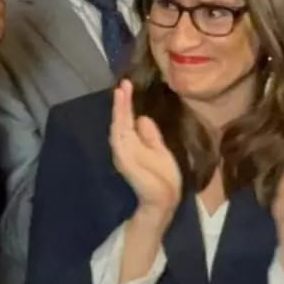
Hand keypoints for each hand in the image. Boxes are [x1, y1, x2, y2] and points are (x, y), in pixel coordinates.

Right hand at [109, 80, 181, 216]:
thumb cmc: (163, 177)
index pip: (127, 119)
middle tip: (122, 84)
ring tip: (120, 94)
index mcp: (133, 142)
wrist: (165, 199)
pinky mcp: (125, 162)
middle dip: (121, 102)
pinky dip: (118, 128)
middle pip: (121, 120)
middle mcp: (125, 146)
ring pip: (118, 127)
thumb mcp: (159, 149)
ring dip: (118, 111)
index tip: (126, 85)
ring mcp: (123, 154)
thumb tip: (142, 117)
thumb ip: (150, 135)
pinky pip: (118, 142)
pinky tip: (119, 116)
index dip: (126, 103)